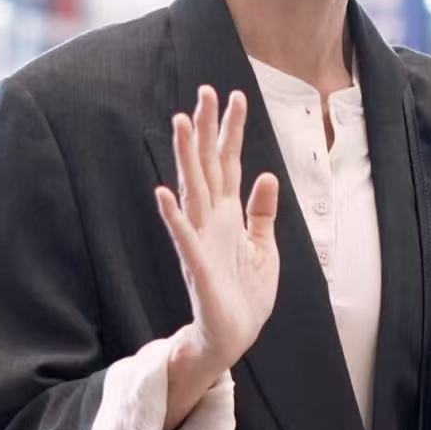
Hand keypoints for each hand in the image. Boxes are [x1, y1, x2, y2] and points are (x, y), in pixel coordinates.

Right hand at [155, 87, 279, 429]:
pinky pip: (183, 237)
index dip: (231, 131)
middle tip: (206, 91)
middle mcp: (210, 221)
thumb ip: (262, 213)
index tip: (235, 95)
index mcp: (228, 215)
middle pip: (207, 166)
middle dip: (206, 130)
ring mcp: (200, 241)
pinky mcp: (197, 267)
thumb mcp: (264, 248)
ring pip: (191, 190)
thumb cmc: (245, 296)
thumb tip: (266, 175)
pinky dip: (173, 216)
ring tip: (180, 123)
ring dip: (185, 158)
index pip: (228, 163)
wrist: (232, 338)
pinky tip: (164, 193)